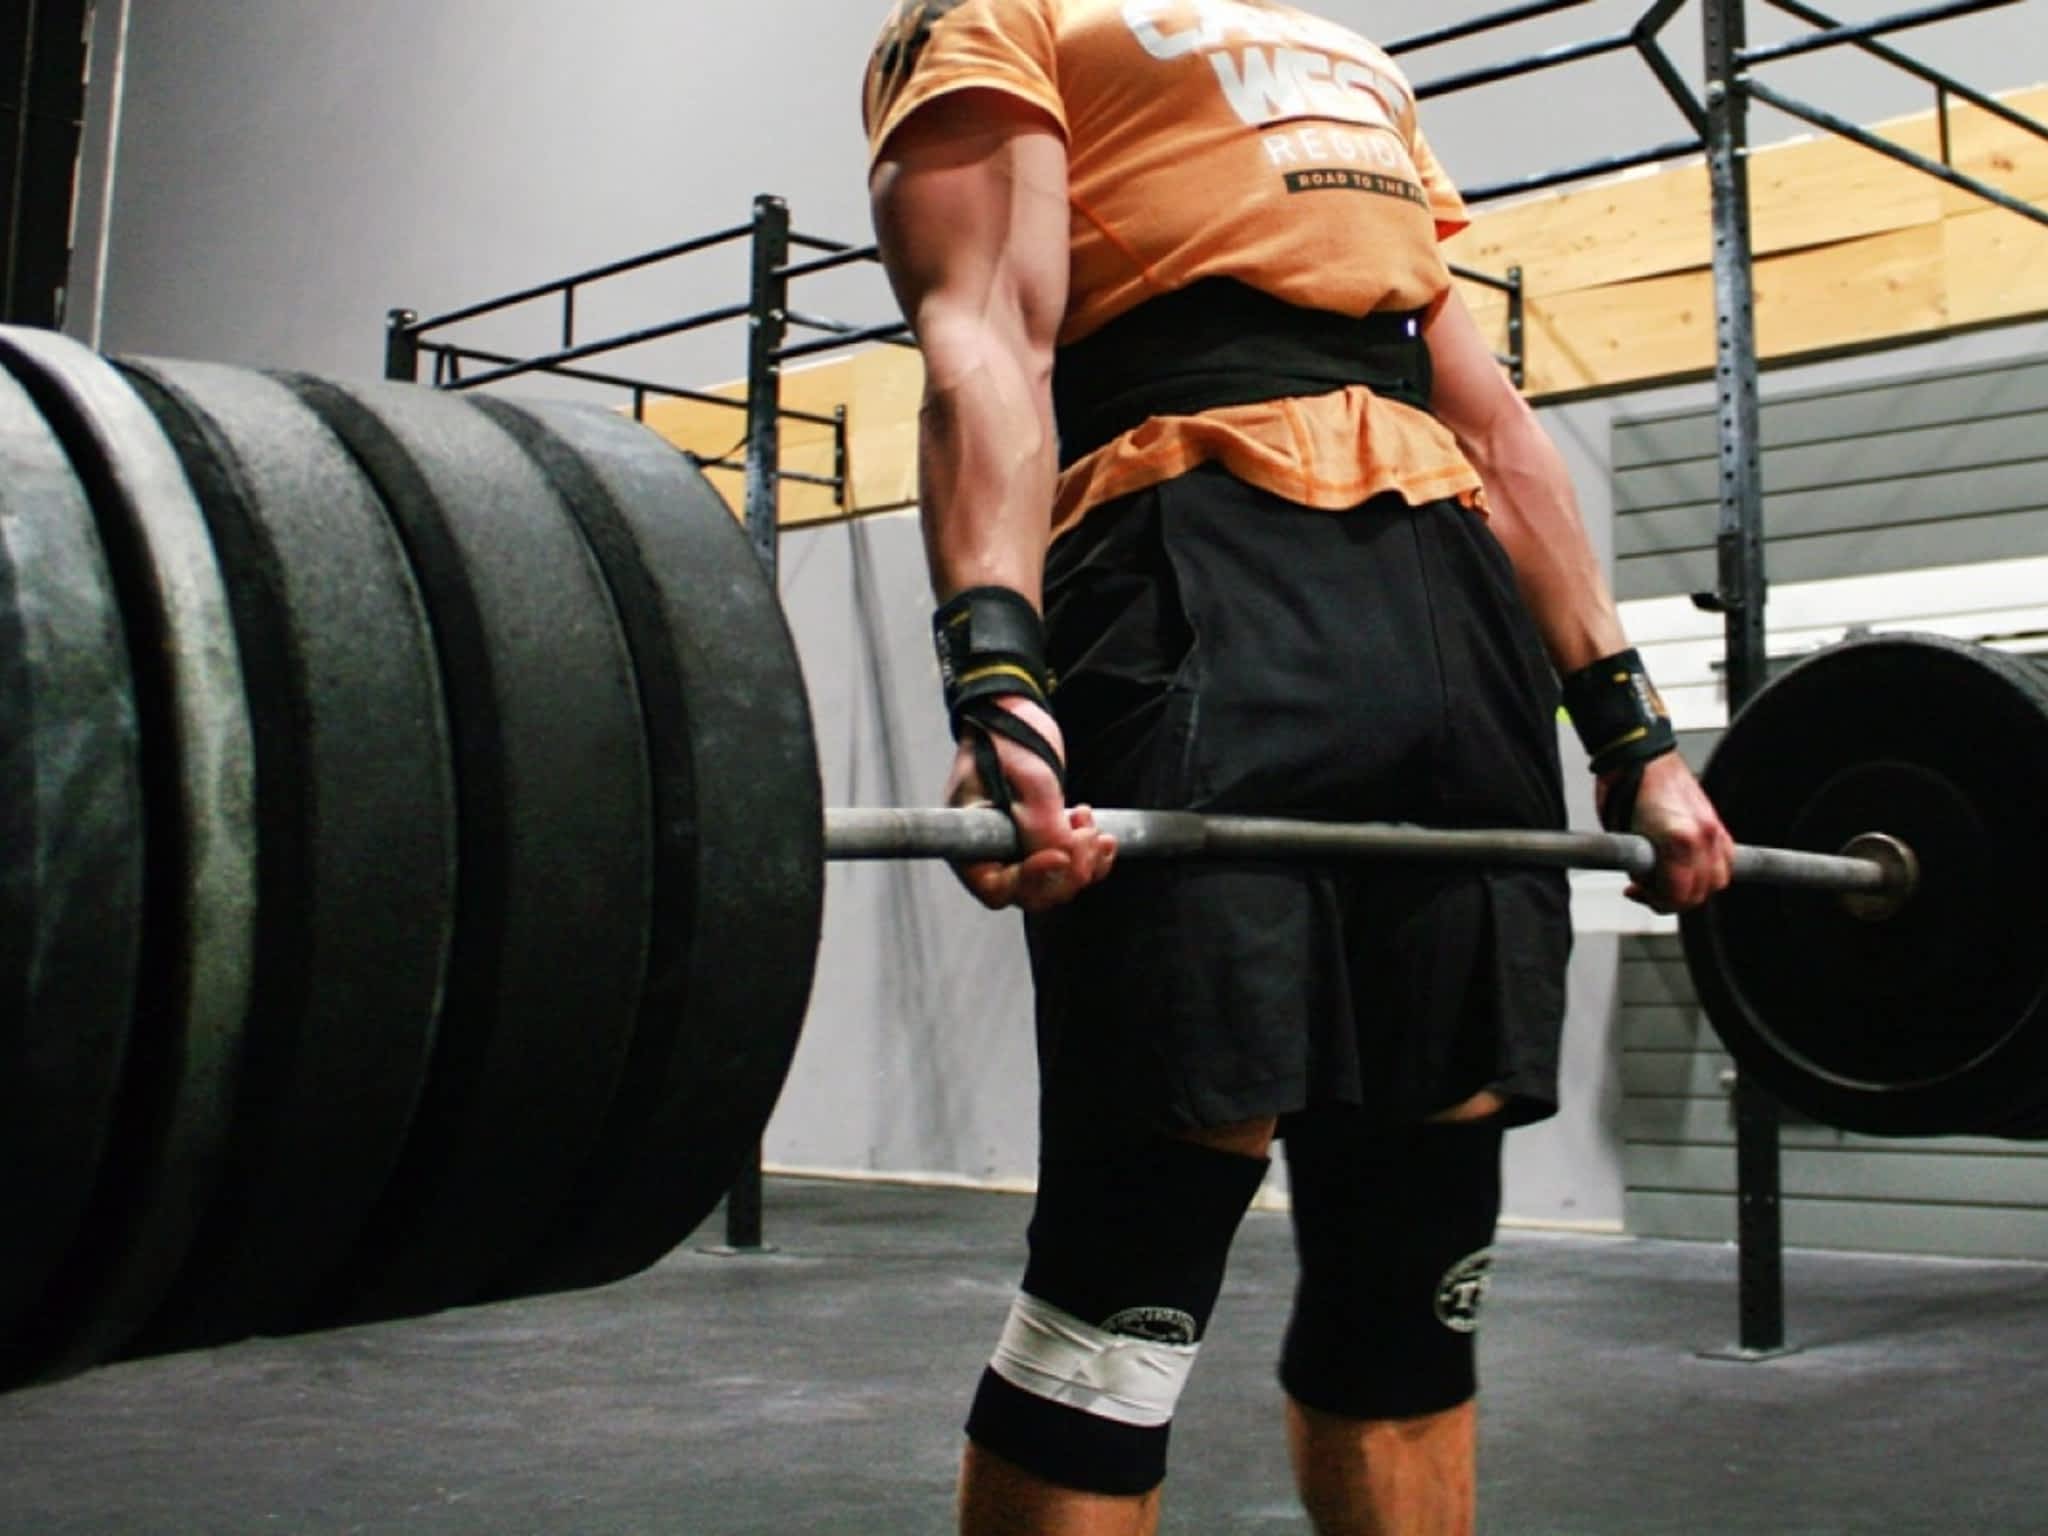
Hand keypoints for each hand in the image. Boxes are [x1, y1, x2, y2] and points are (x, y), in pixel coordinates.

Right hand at [942, 696, 1116, 912]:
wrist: (1013, 711)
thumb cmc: (1006, 735)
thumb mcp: (1026, 776)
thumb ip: (1041, 823)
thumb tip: (1064, 864)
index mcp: (969, 838)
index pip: (996, 886)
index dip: (1031, 881)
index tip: (1059, 856)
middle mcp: (990, 851)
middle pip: (1030, 893)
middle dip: (1066, 870)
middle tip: (1085, 834)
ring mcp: (1017, 848)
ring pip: (1055, 883)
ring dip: (1083, 861)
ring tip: (1089, 822)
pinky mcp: (1041, 840)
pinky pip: (1069, 867)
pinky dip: (1089, 857)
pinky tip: (1100, 834)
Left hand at [1603, 753, 1735, 912]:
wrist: (1639, 755)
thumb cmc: (1623, 789)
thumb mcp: (1624, 837)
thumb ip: (1643, 866)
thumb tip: (1648, 884)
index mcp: (1678, 841)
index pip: (1679, 894)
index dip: (1657, 902)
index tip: (1637, 892)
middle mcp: (1703, 836)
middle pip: (1701, 892)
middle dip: (1673, 897)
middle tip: (1648, 888)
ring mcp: (1714, 828)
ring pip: (1718, 879)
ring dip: (1694, 886)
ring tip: (1667, 878)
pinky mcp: (1717, 822)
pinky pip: (1725, 858)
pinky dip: (1708, 868)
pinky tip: (1686, 865)